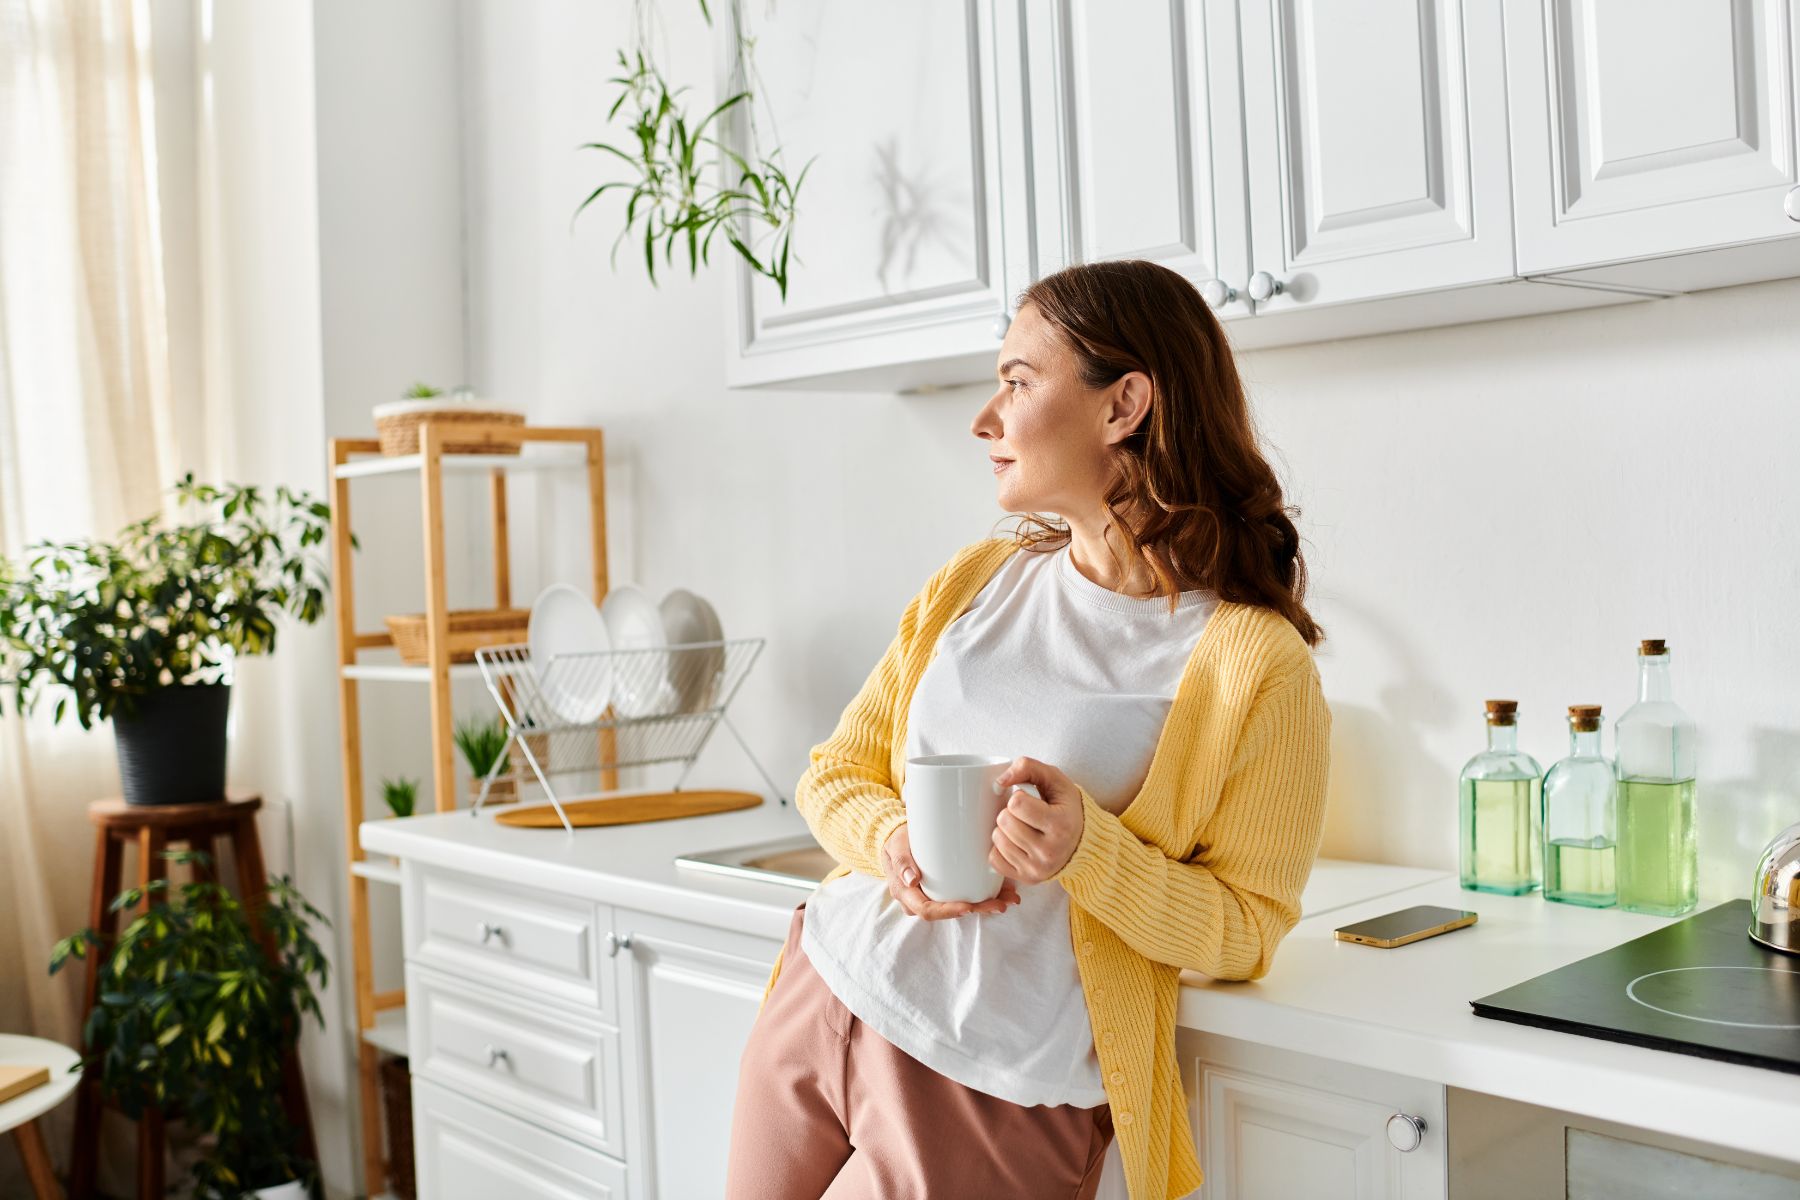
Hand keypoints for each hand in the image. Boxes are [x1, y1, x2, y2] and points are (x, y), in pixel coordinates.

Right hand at [882, 823, 1020, 919]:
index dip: (949, 911)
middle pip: (950, 912)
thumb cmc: (897, 843)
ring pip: (962, 907)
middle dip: (977, 910)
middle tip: (1000, 904)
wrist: (899, 840)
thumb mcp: (896, 847)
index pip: (928, 910)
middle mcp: (922, 901)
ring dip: (986, 904)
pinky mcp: (948, 891)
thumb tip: (911, 880)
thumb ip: (902, 861)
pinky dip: (986, 895)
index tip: (969, 907)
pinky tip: (1005, 891)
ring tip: (1009, 898)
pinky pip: (966, 897)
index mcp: (908, 896)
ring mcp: (936, 897)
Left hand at [988, 756, 1084, 884]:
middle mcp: (1050, 851)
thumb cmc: (1066, 808)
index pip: (1016, 804)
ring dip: (1004, 829)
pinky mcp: (1027, 879)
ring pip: (997, 840)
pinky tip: (1016, 842)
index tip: (1029, 799)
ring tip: (1022, 827)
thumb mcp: (1055, 780)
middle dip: (1009, 812)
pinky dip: (1001, 848)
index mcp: (1060, 825)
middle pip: (1004, 822)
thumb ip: (1028, 767)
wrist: (1083, 842)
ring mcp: (1038, 868)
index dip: (1018, 796)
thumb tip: (999, 781)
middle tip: (1025, 814)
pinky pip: (994, 859)